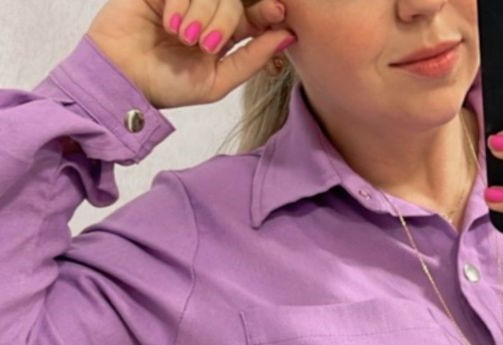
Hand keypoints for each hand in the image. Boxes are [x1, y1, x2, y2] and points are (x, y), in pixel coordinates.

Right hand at [86, 0, 294, 109]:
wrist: (122, 77)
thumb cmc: (168, 85)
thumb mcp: (217, 81)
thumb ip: (252, 59)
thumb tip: (288, 36)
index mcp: (226, 34)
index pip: (255, 13)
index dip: (267, 10)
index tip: (277, 12)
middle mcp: (208, 11)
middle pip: (235, 0)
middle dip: (226, 20)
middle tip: (204, 44)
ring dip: (201, 15)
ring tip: (182, 38)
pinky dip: (181, 3)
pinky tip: (169, 24)